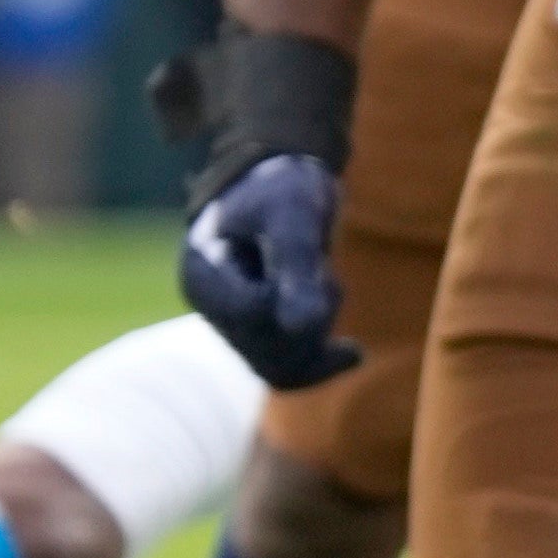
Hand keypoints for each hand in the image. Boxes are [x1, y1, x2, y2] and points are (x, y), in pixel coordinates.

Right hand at [179, 153, 355, 389]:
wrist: (283, 185)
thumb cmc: (283, 187)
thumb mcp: (293, 213)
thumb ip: (296, 264)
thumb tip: (302, 326)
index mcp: (204, 272)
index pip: (250, 314)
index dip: (290, 295)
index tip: (307, 261)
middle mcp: (211, 307)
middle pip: (265, 349)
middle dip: (311, 317)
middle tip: (325, 271)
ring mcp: (234, 325)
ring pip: (281, 367)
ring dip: (319, 334)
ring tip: (327, 283)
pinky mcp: (260, 335)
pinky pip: (288, 372)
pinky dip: (323, 363)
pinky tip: (353, 352)